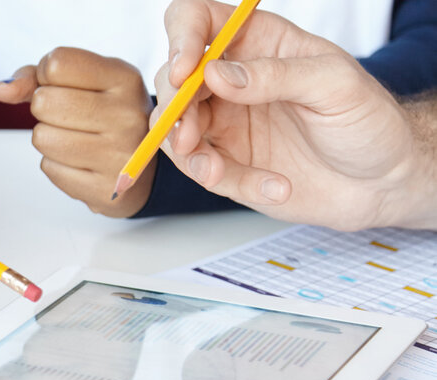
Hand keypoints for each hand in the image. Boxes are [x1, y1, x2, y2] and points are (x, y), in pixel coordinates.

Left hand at [0, 47, 154, 216]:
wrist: (139, 167)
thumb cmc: (102, 115)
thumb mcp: (81, 82)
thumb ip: (34, 78)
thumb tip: (0, 90)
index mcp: (124, 79)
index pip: (56, 64)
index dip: (46, 75)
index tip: (64, 85)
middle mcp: (127, 116)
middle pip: (43, 102)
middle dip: (44, 108)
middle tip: (69, 116)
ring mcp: (119, 156)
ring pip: (42, 137)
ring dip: (48, 138)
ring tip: (75, 138)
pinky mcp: (104, 189)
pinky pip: (49, 168)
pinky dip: (56, 164)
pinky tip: (81, 162)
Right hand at [156, 0, 430, 229]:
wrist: (382, 182)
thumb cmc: (368, 122)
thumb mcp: (335, 86)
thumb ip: (277, 75)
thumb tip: (215, 74)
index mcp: (257, 41)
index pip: (196, 20)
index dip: (180, 39)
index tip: (184, 72)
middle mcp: (231, 78)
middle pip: (171, 80)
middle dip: (173, 110)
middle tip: (189, 137)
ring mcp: (223, 121)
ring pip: (171, 129)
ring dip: (187, 154)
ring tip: (217, 173)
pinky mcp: (225, 162)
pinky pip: (201, 169)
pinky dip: (226, 181)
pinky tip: (273, 186)